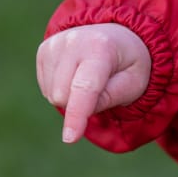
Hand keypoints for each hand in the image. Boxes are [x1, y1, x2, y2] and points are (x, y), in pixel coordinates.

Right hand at [36, 23, 150, 142]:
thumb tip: (80, 114)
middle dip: (79, 104)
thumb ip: (110, 98)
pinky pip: (45, 89)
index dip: (77, 115)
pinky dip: (60, 90)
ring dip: (70, 98)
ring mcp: (55, 44)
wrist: (116, 37)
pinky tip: (74, 76)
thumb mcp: (133, 83)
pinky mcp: (44, 50)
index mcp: (101, 47)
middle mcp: (74, 41)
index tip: (70, 139)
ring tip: (87, 80)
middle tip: (99, 89)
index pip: (84, 88)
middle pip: (62, 96)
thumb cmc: (128, 64)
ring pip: (52, 95)